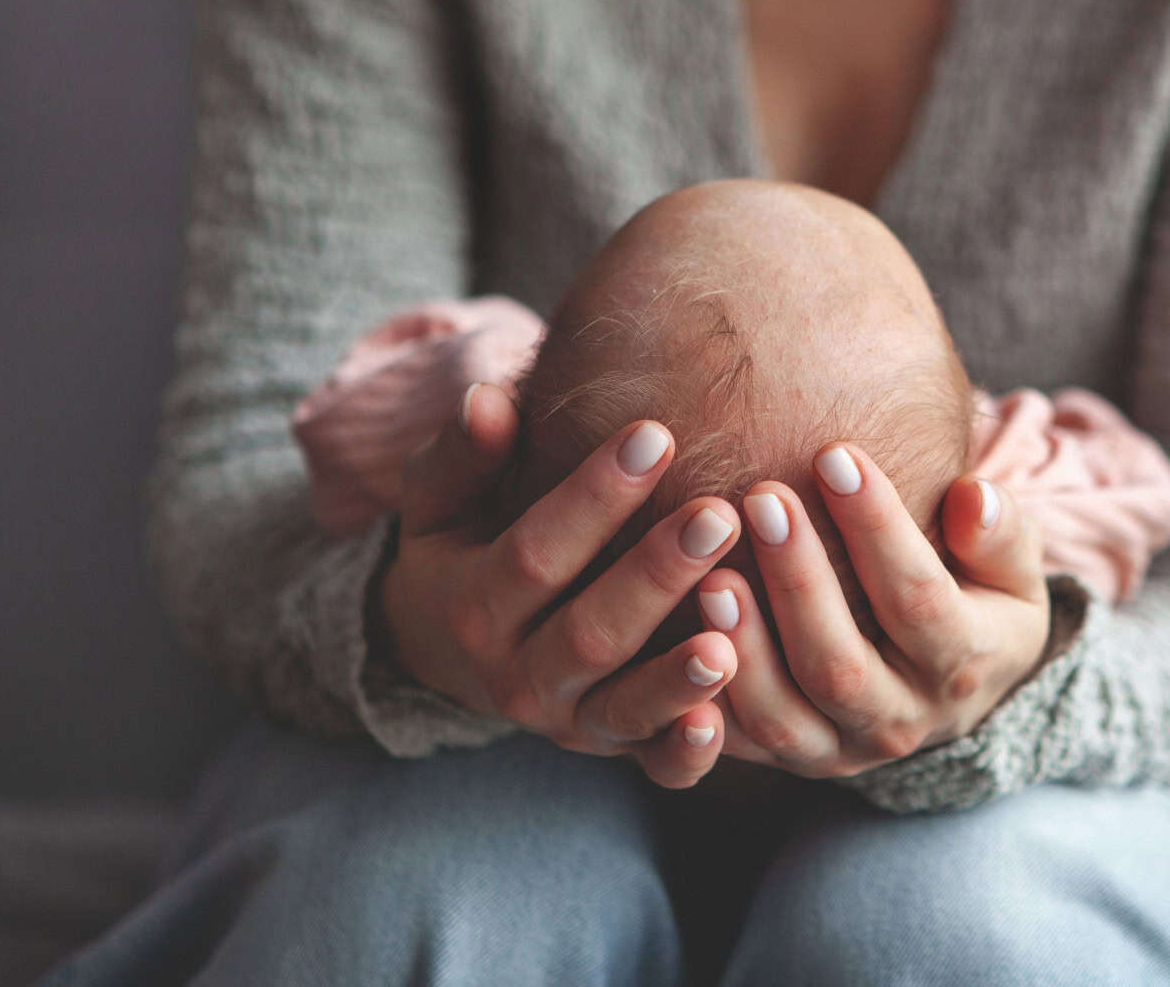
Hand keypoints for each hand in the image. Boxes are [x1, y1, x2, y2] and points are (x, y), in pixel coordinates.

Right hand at [378, 383, 742, 787]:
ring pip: (625, 706)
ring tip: (728, 638)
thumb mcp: (441, 501)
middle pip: (591, 631)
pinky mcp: (616, 751)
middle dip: (656, 574)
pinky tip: (724, 721)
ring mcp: (571, 722)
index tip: (656, 435)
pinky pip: (653, 768)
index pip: (537, 551)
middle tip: (722, 513)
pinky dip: (686, 751)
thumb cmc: (466, 546)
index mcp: (477, 605)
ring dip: (676, 677)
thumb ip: (461, 454)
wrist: (448, 652)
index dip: (595, 497)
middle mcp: (519, 676)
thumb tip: (489, 401)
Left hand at [702, 443, 1050, 777]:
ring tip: (710, 574)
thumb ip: (1001, 532)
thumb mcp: (1012, 566)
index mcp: (962, 664)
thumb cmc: (977, 595)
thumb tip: (973, 498)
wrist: (954, 686)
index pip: (917, 598)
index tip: (835, 454)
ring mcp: (839, 749)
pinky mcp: (787, 758)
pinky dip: (700, 704)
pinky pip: (736, 745)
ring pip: (782, 715)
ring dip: (744, 647)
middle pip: (840, 663)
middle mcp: (901, 720)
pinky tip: (670, 642)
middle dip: (798, 581)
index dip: (877, 527)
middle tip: (761, 498)